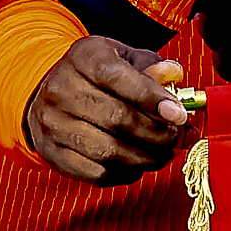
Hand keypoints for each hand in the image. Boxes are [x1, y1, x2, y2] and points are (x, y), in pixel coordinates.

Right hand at [23, 31, 203, 182]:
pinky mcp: (53, 153)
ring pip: (108, 152)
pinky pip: (97, 173)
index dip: (151, 98)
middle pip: (116, 119)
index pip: (116, 76)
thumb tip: (175, 76)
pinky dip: (126, 173)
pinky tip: (139, 163)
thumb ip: (152, 66)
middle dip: (157, 133)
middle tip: (177, 137)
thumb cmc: (96, 75)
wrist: (51, 93)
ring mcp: (53, 124)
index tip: (179, 114)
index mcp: (83, 57)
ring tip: (164, 152)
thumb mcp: (124, 57)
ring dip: (146, 158)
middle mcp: (61, 89)